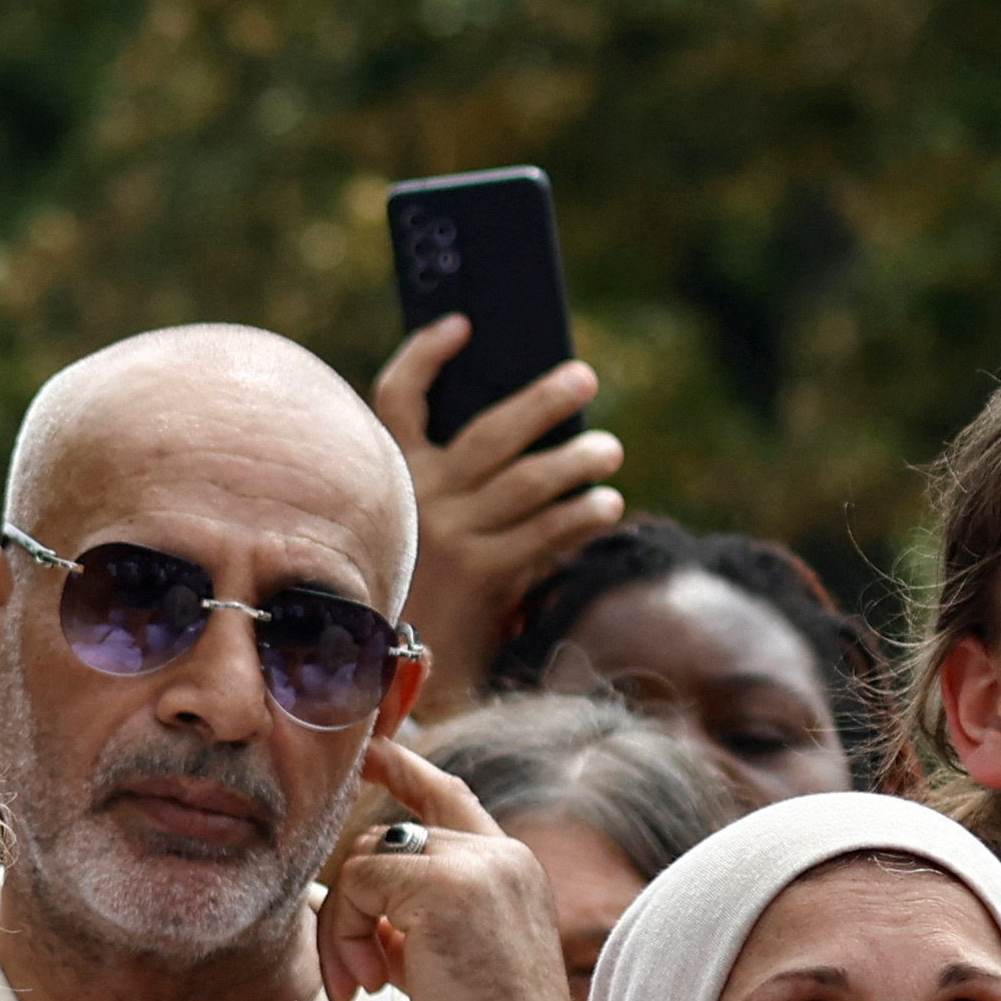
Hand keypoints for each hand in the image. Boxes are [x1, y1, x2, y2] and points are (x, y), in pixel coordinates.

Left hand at [317, 737, 597, 1000]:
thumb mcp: (457, 957)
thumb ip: (421, 913)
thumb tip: (357, 892)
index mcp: (513, 866)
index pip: (450, 797)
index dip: (405, 770)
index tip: (372, 750)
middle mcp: (500, 853)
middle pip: (385, 839)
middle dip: (354, 905)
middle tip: (357, 975)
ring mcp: (473, 865)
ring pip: (363, 861)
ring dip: (344, 928)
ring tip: (362, 986)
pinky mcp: (440, 887)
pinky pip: (354, 883)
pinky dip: (343, 935)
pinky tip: (369, 984)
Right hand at [367, 321, 621, 698]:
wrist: (394, 677)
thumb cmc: (417, 590)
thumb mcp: (414, 526)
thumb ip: (450, 484)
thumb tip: (534, 433)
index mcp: (393, 477)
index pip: (395, 397)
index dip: (425, 355)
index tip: (461, 323)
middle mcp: (418, 499)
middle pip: (489, 433)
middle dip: (542, 401)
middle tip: (583, 378)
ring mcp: (450, 536)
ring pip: (528, 482)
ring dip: (577, 461)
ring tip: (608, 451)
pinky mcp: (483, 574)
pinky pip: (546, 531)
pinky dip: (581, 515)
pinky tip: (605, 505)